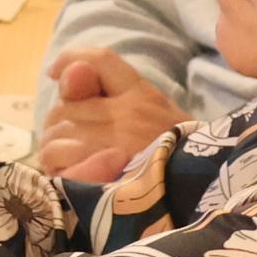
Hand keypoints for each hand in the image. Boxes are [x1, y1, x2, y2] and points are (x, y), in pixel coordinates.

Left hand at [37, 50, 185, 181]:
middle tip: (71, 148)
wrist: (202, 195)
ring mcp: (119, 145)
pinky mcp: (106, 177)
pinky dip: (59, 171)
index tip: (54, 73)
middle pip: (64, 107)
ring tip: (73, 166)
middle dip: (58, 128)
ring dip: (55, 153)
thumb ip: (108, 94)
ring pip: (55, 137)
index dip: (70, 60)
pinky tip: (71, 178)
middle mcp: (131, 114)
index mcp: (144, 96)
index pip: (100, 61)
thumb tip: (62, 73)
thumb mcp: (155, 119)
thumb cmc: (178, 160)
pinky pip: (61, 163)